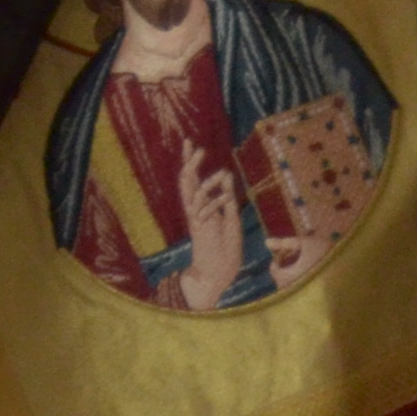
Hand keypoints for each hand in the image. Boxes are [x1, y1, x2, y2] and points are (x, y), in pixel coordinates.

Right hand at [176, 152, 246, 282]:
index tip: (190, 142)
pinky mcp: (201, 231)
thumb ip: (226, 197)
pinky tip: (227, 198)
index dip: (190, 161)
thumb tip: (225, 173)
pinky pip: (202, 212)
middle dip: (190, 164)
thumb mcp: (230, 216)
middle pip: (186, 183)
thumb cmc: (225, 247)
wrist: (219, 272)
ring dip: (208, 182)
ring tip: (222, 173)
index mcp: (203, 206)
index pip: (193, 178)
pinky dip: (215, 202)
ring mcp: (197, 221)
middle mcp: (196, 211)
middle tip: (196, 147)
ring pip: (193, 195)